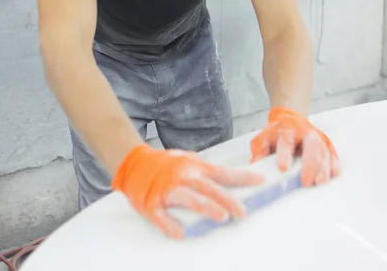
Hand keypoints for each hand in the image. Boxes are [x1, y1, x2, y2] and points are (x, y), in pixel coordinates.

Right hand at [112, 143, 263, 238]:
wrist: (136, 162)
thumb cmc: (167, 165)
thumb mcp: (189, 161)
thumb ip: (207, 172)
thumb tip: (231, 181)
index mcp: (194, 167)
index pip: (222, 172)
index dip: (241, 177)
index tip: (260, 182)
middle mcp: (183, 176)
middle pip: (208, 188)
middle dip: (226, 199)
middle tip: (242, 211)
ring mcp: (167, 189)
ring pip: (188, 198)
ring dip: (205, 208)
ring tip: (221, 217)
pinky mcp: (151, 202)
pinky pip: (161, 215)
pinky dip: (170, 225)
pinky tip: (180, 234)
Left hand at [250, 106, 339, 185]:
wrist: (290, 119)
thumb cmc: (276, 133)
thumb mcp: (263, 138)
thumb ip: (259, 151)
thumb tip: (254, 166)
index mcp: (286, 129)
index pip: (286, 141)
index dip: (284, 154)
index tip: (282, 168)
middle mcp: (305, 132)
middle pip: (311, 145)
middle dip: (309, 163)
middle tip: (305, 181)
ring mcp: (317, 137)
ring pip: (323, 151)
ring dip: (323, 168)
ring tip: (320, 183)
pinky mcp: (326, 144)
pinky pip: (333, 153)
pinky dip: (334, 164)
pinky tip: (333, 174)